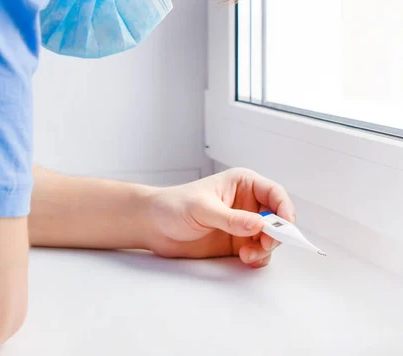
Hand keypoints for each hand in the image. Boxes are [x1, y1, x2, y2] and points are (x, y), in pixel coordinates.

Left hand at [146, 168, 295, 267]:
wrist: (153, 226)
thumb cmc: (173, 205)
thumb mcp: (202, 208)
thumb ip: (231, 218)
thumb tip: (259, 224)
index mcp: (242, 183)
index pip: (274, 193)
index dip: (284, 208)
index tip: (286, 225)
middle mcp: (247, 203)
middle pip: (277, 219)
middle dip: (276, 234)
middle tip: (264, 244)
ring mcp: (242, 224)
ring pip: (269, 238)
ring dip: (265, 249)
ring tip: (247, 254)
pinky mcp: (236, 243)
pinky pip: (258, 252)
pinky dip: (257, 258)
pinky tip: (244, 258)